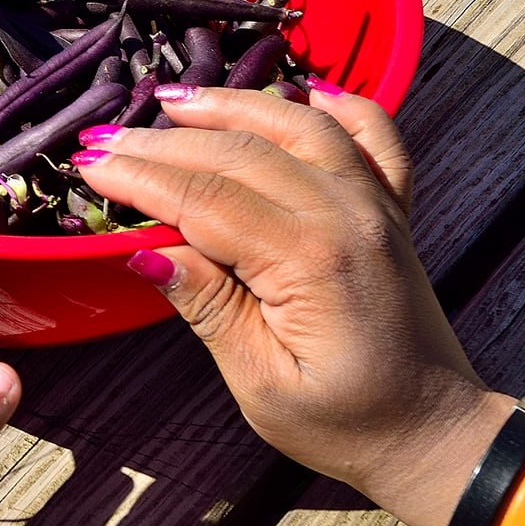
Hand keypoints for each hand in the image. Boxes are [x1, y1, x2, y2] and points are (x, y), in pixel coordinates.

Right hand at [76, 85, 511, 525]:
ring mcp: (375, 204)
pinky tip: (304, 90)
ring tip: (171, 98)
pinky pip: (372, 134)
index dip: (141, 179)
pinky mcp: (393, 207)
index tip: (89, 166)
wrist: (436, 435)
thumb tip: (146, 250)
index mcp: (310, 261)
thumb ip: (210, 309)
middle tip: (102, 138)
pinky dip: (339, 105)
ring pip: (297, 125)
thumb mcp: (263, 385)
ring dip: (232, 104)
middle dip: (163, 142)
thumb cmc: (347, 423)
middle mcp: (347, 215)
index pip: (204, 200)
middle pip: (240, 152)